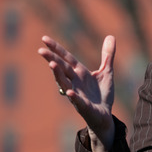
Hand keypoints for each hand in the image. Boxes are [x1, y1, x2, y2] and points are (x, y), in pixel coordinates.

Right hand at [38, 35, 116, 151]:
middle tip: (41, 50)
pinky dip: (73, 97)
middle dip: (52, 59)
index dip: (57, 48)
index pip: (67, 58)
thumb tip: (111, 36)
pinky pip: (78, 101)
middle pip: (63, 68)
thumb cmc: (102, 94)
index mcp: (80, 73)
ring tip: (52, 65)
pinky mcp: (84, 106)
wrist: (105, 115)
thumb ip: (108, 55)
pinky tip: (70, 92)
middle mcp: (76, 82)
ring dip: (58, 75)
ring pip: (65, 83)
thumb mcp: (107, 72)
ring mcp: (78, 94)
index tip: (44, 38)